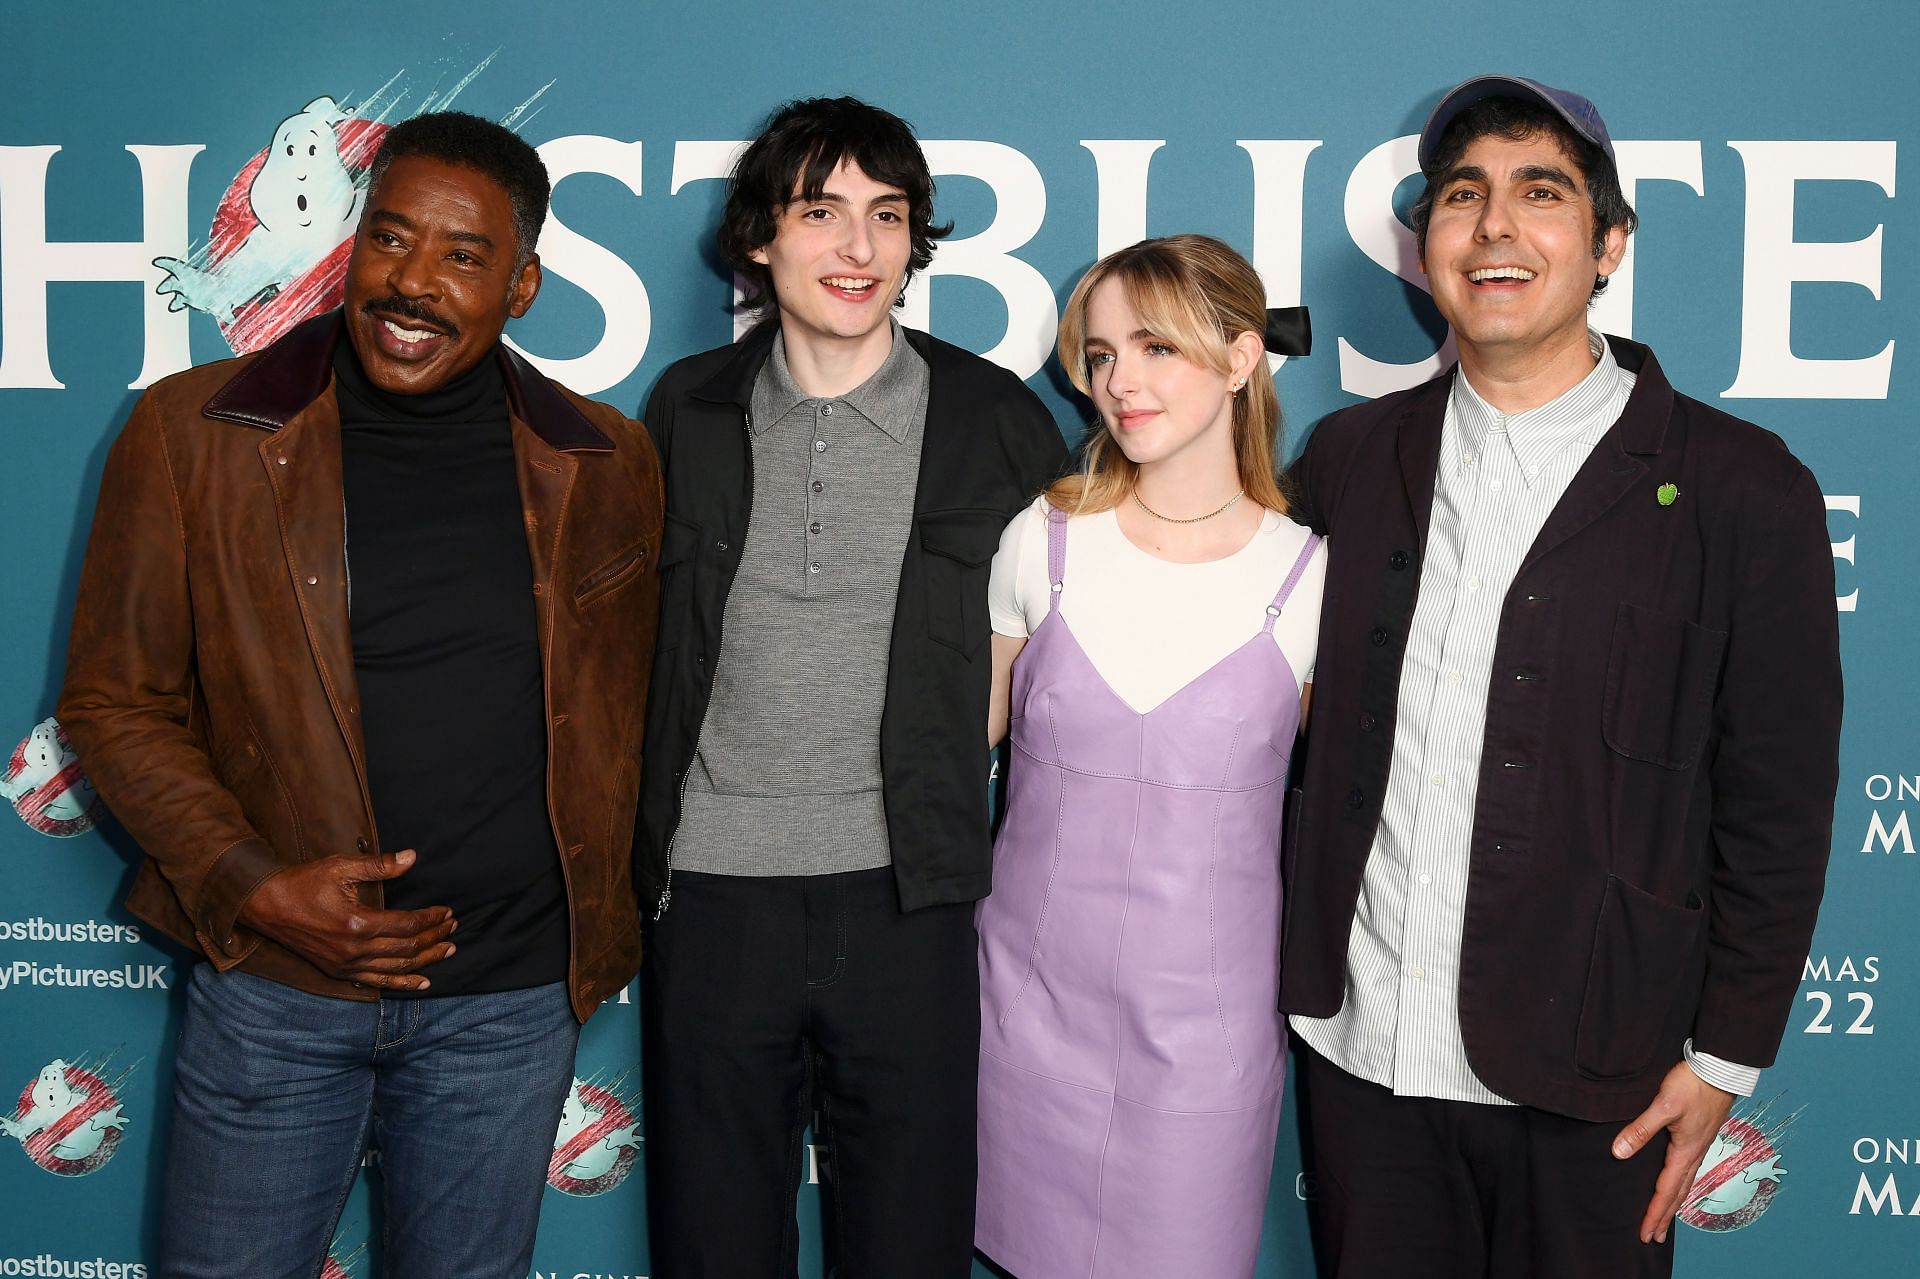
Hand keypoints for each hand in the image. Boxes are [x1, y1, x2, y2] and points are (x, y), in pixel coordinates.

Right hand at [237, 849, 456, 990]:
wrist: (267, 905)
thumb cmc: (304, 883)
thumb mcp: (341, 867)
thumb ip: (379, 865)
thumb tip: (412, 857)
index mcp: (357, 924)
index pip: (407, 925)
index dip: (431, 919)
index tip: (447, 912)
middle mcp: (354, 950)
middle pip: (406, 948)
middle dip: (434, 938)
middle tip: (454, 928)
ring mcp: (346, 964)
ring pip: (396, 968)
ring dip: (426, 960)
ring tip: (448, 950)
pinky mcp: (338, 972)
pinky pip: (377, 983)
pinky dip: (402, 983)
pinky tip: (423, 982)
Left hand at [1612, 1059, 1735, 1243]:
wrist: (1719, 1069)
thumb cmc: (1692, 1085)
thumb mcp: (1663, 1106)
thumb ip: (1641, 1129)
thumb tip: (1620, 1152)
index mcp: (1685, 1152)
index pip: (1665, 1191)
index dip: (1653, 1213)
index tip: (1644, 1233)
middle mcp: (1694, 1154)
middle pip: (1678, 1194)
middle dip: (1664, 1216)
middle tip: (1653, 1237)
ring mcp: (1699, 1146)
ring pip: (1685, 1183)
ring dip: (1674, 1203)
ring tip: (1665, 1218)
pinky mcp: (1700, 1136)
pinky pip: (1689, 1170)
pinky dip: (1681, 1185)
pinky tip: (1678, 1182)